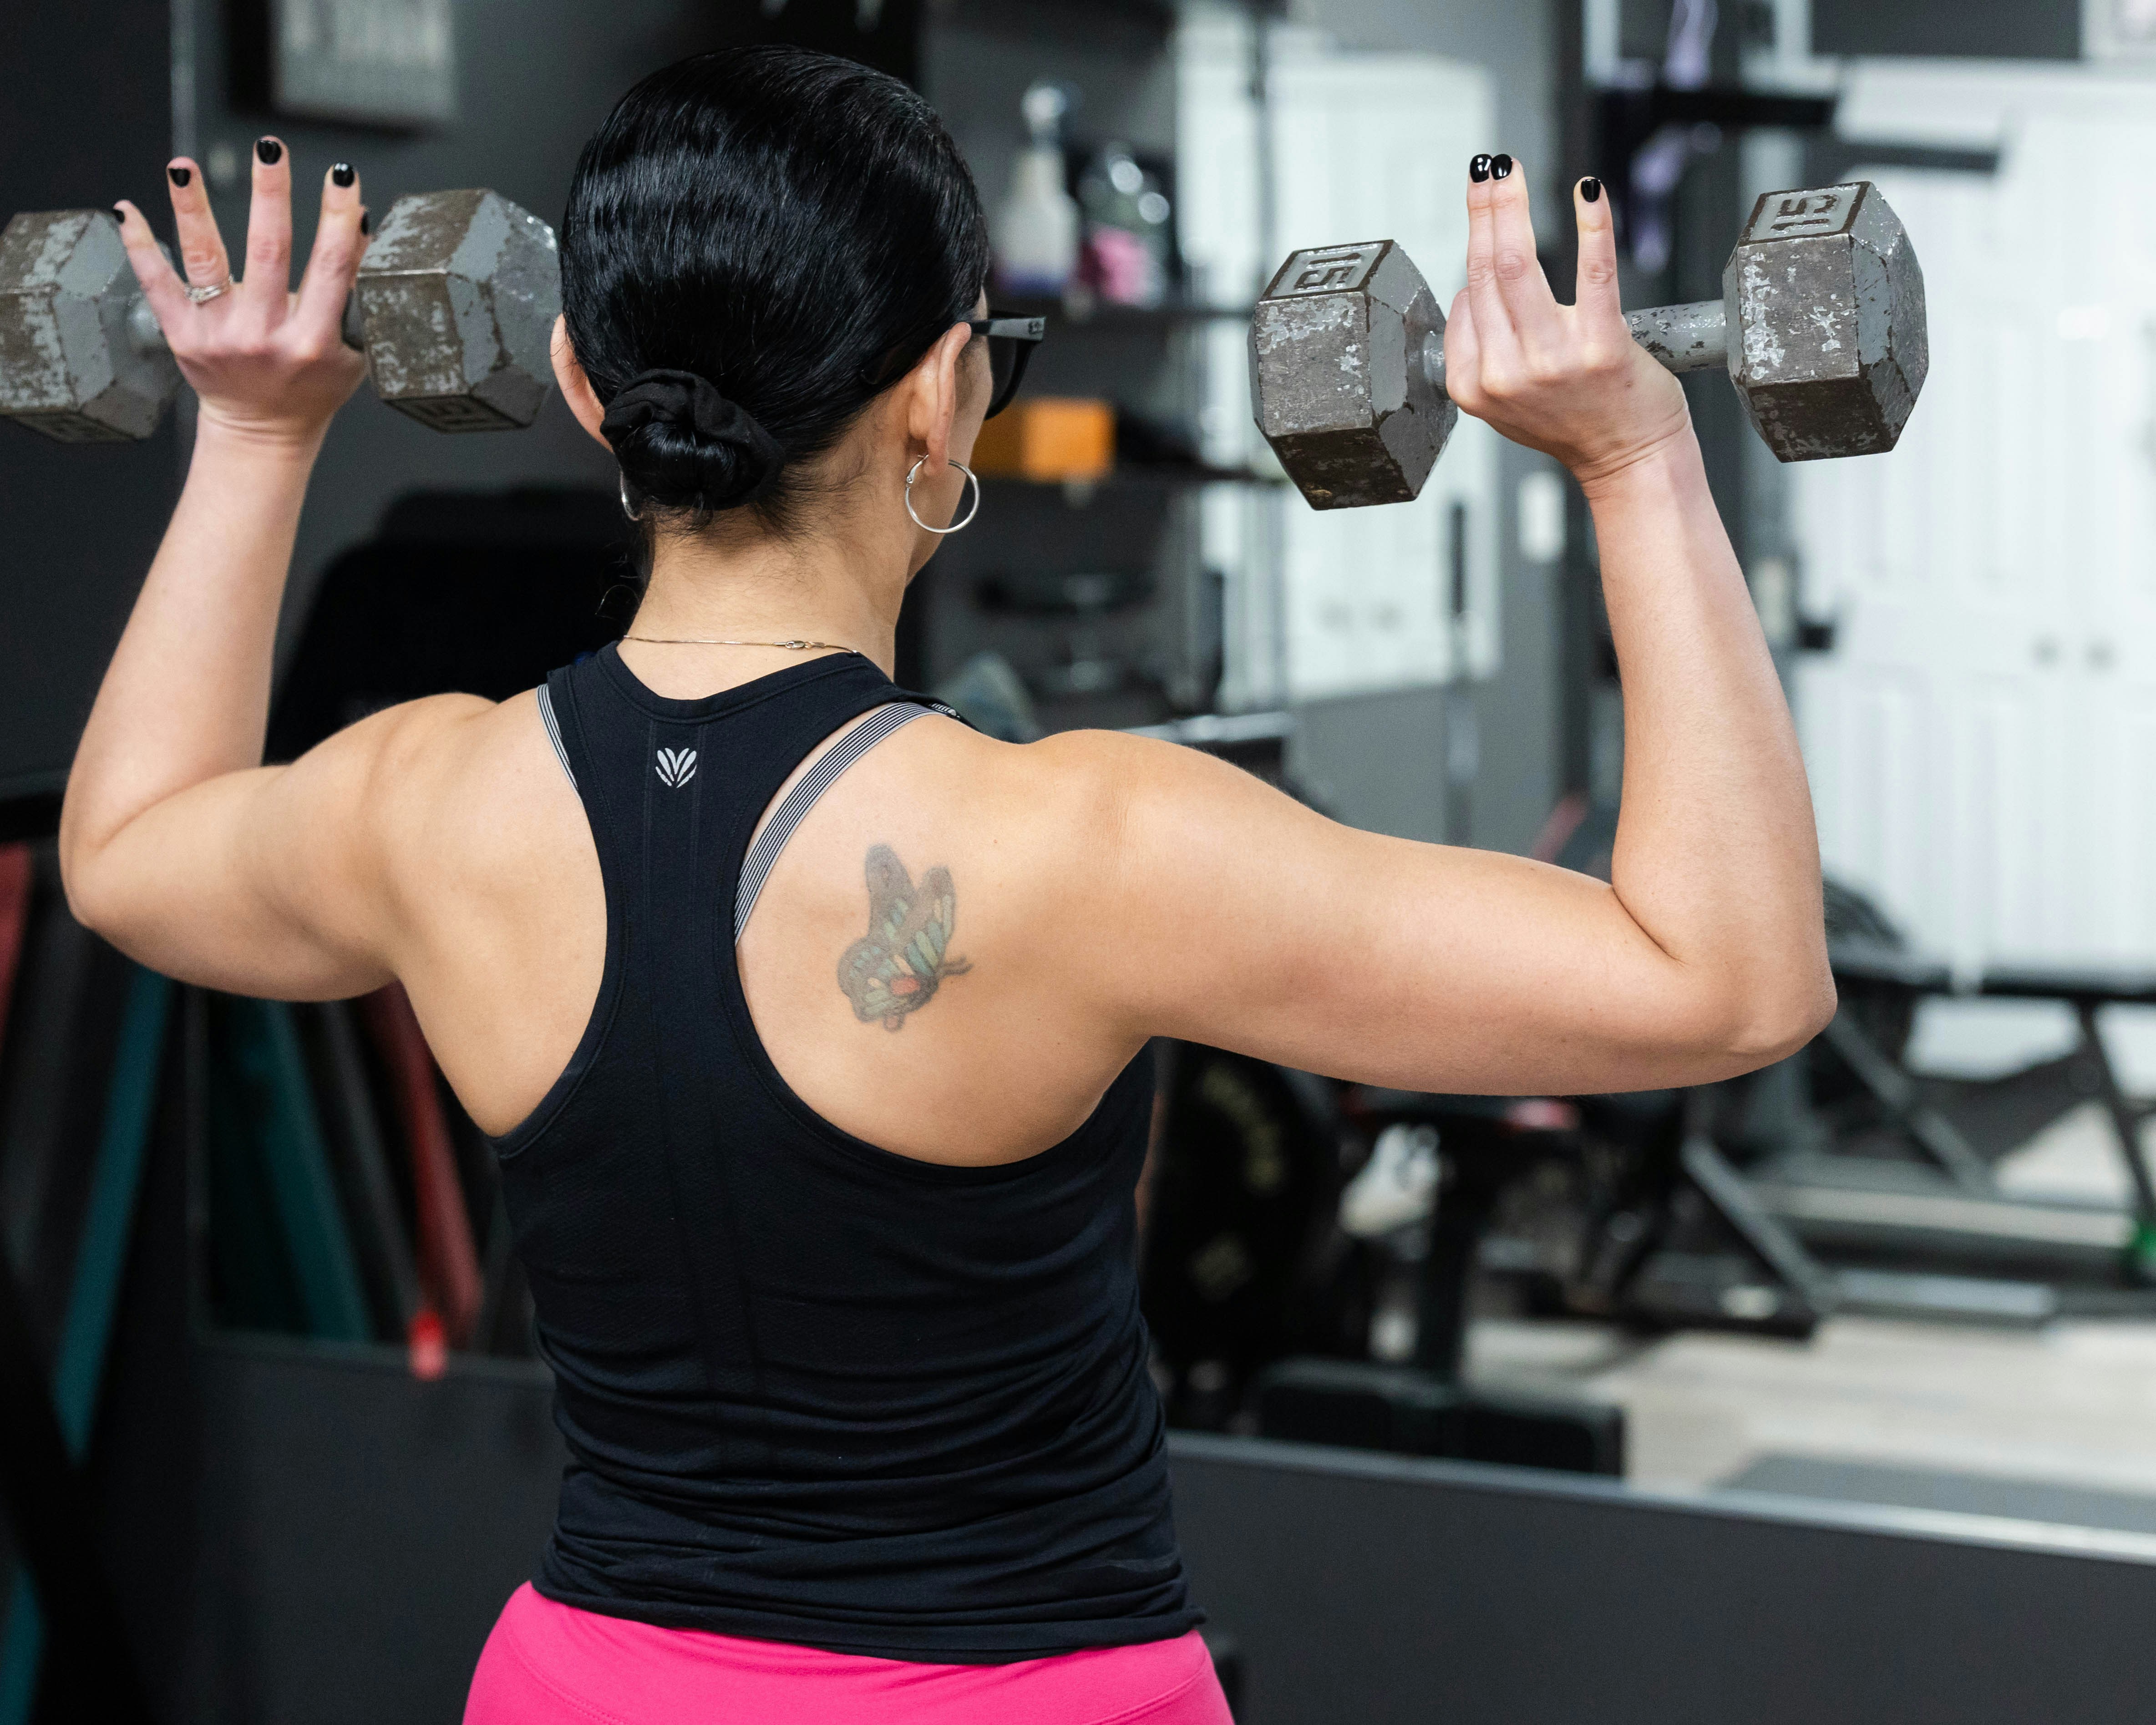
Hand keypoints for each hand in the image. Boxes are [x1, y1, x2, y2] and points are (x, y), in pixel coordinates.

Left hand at [113, 141, 368, 447]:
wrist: (263, 433)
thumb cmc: (313, 387)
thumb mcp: (350, 353)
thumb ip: (352, 298)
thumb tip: (358, 226)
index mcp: (312, 342)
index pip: (331, 268)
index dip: (339, 219)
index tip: (345, 178)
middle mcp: (264, 337)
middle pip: (268, 252)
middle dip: (272, 194)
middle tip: (271, 145)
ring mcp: (219, 336)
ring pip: (205, 261)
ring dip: (193, 209)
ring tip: (184, 166)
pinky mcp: (183, 336)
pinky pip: (157, 285)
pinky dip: (140, 246)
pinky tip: (127, 209)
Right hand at [1443, 162, 1689, 490]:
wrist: (1629, 458)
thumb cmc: (1575, 424)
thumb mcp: (1504, 402)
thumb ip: (1478, 352)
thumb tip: (1470, 289)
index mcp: (1476, 386)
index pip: (1465, 302)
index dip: (1475, 256)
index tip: (1485, 218)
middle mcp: (1508, 374)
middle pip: (1485, 272)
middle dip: (1483, 210)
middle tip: (1486, 170)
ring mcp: (1553, 361)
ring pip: (1518, 266)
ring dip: (1512, 207)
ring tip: (1509, 171)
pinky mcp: (1601, 347)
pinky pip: (1593, 273)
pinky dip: (1591, 225)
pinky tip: (1588, 193)